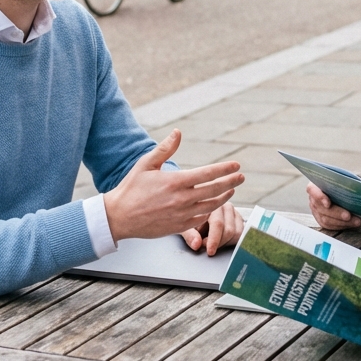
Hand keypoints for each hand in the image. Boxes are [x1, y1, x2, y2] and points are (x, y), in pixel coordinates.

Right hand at [104, 130, 243, 242]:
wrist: (119, 217)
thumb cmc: (131, 188)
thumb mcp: (146, 164)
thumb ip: (165, 148)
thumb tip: (178, 132)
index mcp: (175, 181)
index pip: (208, 173)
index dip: (225, 169)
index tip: (236, 165)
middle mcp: (182, 199)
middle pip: (215, 190)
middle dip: (231, 181)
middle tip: (241, 176)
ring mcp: (182, 215)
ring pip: (211, 206)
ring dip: (224, 197)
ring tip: (231, 189)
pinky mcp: (179, 227)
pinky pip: (201, 219)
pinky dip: (211, 211)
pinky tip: (215, 205)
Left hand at [182, 202, 242, 255]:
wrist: (195, 214)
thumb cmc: (189, 220)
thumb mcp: (184, 226)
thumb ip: (190, 235)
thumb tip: (196, 244)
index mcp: (213, 204)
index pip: (218, 224)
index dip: (214, 240)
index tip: (210, 251)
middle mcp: (226, 206)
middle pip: (229, 231)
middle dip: (218, 243)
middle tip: (206, 245)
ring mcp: (235, 213)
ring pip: (237, 234)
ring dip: (225, 242)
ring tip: (212, 240)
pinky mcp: (240, 221)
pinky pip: (241, 236)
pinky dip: (231, 242)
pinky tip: (220, 240)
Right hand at [306, 183, 360, 229]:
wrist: (342, 189)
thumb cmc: (342, 182)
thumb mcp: (343, 178)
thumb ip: (347, 181)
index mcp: (316, 185)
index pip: (312, 190)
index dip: (319, 197)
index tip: (328, 203)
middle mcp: (313, 199)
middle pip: (322, 208)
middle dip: (337, 213)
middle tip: (348, 216)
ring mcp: (316, 211)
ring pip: (326, 219)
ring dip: (342, 222)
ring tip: (356, 221)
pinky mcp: (321, 220)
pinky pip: (330, 226)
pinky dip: (342, 225)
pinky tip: (352, 224)